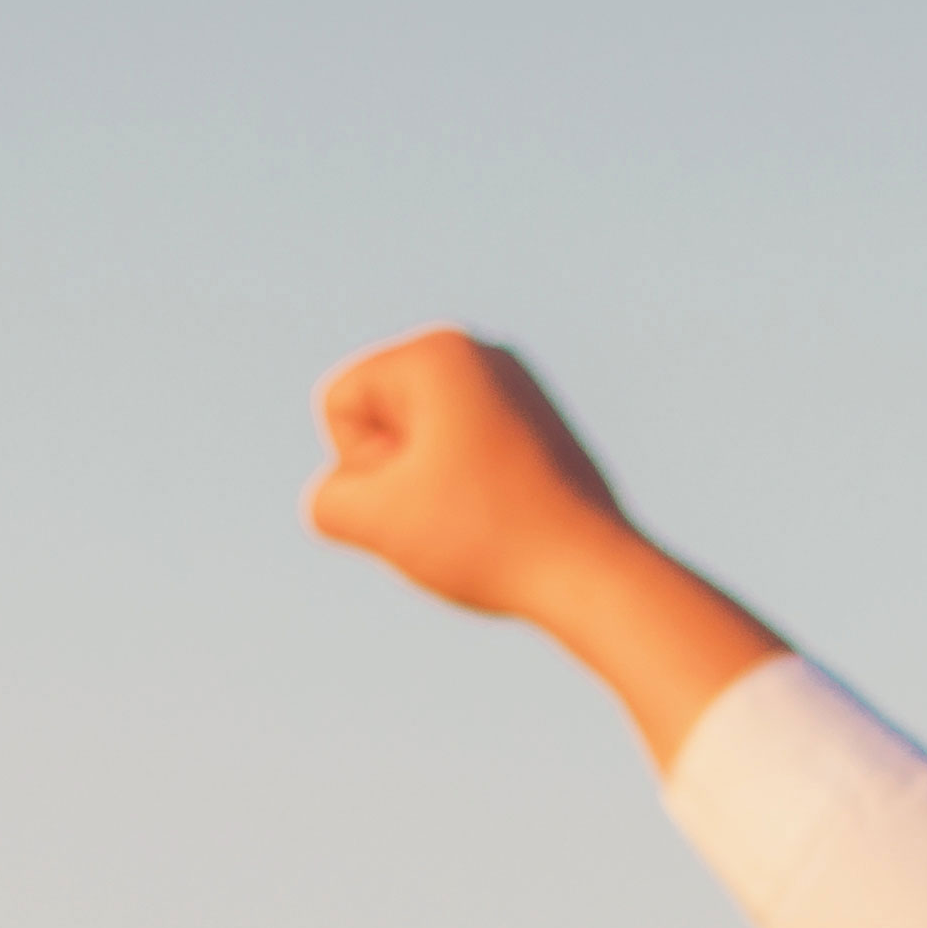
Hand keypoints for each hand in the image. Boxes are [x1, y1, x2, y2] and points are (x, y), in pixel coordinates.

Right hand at [303, 327, 782, 765]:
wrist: (598, 577)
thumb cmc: (487, 540)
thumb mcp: (376, 522)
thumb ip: (328, 501)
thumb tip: (346, 496)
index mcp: (437, 350)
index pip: (341, 405)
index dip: (361, 468)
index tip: (424, 496)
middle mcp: (483, 352)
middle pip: (385, 422)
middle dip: (400, 476)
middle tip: (460, 514)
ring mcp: (522, 389)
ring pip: (429, 449)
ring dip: (435, 493)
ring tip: (487, 522)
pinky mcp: (546, 432)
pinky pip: (473, 464)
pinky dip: (476, 499)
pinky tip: (512, 525)